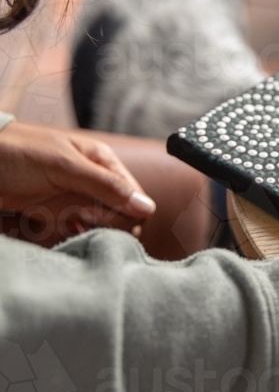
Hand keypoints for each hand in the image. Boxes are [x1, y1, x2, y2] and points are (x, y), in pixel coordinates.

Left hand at [0, 121, 155, 244]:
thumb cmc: (19, 154)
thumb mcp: (65, 166)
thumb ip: (106, 187)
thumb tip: (147, 208)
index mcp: (103, 162)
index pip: (134, 197)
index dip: (123, 213)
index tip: (94, 213)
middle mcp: (95, 182)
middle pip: (121, 216)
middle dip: (104, 223)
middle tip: (77, 217)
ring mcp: (76, 200)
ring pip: (101, 228)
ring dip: (88, 232)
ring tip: (67, 223)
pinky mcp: (57, 215)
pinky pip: (78, 233)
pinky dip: (74, 237)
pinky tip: (65, 234)